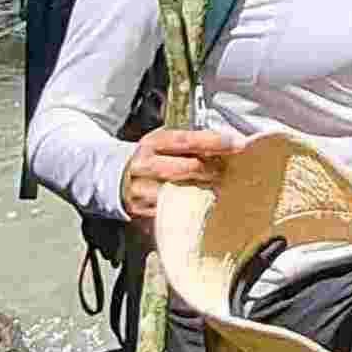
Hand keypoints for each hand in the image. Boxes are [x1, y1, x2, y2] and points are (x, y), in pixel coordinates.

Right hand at [120, 125, 237, 223]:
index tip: (238, 144)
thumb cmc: (148, 157)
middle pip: (189, 167)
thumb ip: (187, 142)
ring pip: (183, 191)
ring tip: (216, 186)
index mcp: (153, 143)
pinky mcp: (144, 211)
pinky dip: (192, 207)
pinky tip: (201, 203)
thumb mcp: (161, 141)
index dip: (214, 142)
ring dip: (205, 190)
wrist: (114, 178)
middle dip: (213, 169)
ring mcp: (144, 190)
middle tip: (226, 170)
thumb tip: (222, 143)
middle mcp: (147, 165)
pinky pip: (174, 211)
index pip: (188, 140)